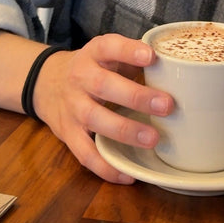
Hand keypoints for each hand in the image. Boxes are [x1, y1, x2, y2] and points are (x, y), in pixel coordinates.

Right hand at [33, 35, 173, 183]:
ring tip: (153, 139)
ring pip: (95, 119)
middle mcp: (80, 78)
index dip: (129, 51)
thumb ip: (134, 58)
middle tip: (167, 105)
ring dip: (125, 131)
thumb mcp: (108, 54)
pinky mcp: (67, 134)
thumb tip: (176, 67)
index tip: (151, 56)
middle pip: (104, 85)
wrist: (47, 83)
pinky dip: (106, 166)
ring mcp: (72, 107)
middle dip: (136, 96)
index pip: (109, 47)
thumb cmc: (93, 68)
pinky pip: (84, 153)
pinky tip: (128, 175)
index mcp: (94, 54)